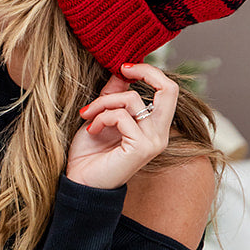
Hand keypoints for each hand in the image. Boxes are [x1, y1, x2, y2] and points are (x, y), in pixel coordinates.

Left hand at [66, 62, 178, 190]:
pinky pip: (121, 116)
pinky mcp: (141, 148)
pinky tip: (91, 129)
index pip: (168, 90)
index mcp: (155, 126)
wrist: (80, 182)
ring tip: (88, 115)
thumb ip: (115, 94)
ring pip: (133, 100)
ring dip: (104, 102)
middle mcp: (160, 134)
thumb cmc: (90, 152)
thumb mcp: (103, 115)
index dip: (148, 71)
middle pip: (169, 89)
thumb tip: (121, 70)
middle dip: (144, 72)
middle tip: (121, 68)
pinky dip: (102, 117)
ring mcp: (153, 142)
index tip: (124, 67)